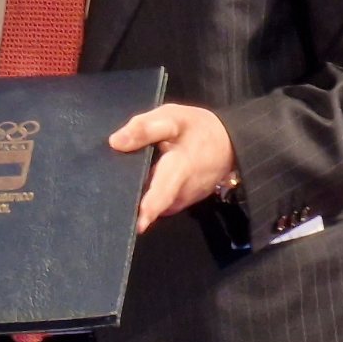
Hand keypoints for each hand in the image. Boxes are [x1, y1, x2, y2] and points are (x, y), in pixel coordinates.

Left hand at [109, 103, 237, 234]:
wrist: (228, 145)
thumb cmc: (196, 129)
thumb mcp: (172, 118)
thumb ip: (144, 128)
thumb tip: (115, 142)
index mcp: (180, 168)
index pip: (164, 192)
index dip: (151, 207)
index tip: (139, 224)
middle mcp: (181, 193)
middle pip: (153, 204)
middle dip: (134, 204)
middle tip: (114, 199)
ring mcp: (181, 202)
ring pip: (153, 204)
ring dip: (138, 195)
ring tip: (123, 182)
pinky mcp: (179, 205)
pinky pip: (158, 204)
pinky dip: (147, 195)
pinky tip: (141, 181)